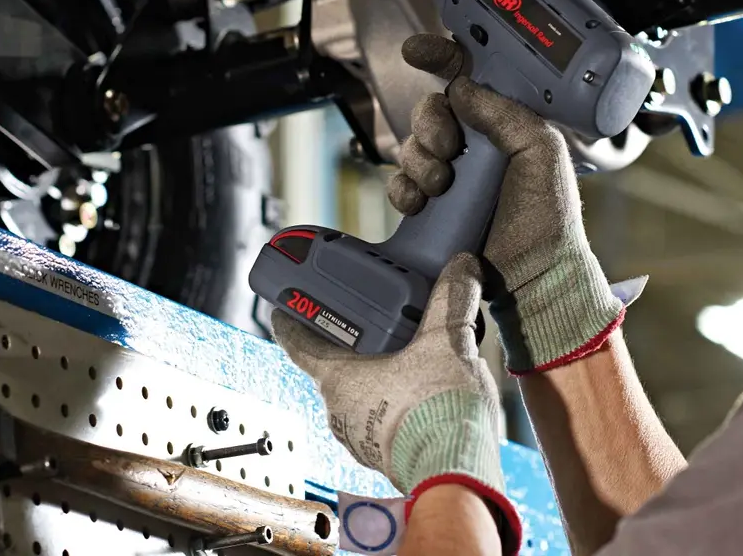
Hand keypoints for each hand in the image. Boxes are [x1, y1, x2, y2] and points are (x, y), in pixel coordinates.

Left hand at [273, 253, 520, 552]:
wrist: (458, 476)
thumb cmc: (439, 412)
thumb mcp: (448, 341)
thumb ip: (453, 298)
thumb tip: (461, 267)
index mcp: (338, 380)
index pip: (298, 344)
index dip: (288, 321)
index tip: (281, 308)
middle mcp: (339, 412)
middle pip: (331, 369)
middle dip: (349, 346)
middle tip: (368, 322)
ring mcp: (359, 440)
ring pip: (358, 397)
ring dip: (376, 377)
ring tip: (406, 356)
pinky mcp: (386, 458)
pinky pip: (380, 422)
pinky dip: (394, 404)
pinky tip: (423, 393)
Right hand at [387, 34, 643, 374]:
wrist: (535, 274)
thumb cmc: (549, 216)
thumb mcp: (542, 151)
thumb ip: (506, 113)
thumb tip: (463, 87)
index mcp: (505, 121)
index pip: (468, 75)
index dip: (440, 56)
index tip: (416, 51)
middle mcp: (475, 142)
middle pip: (430, 109)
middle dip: (430, 123)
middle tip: (448, 147)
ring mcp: (450, 174)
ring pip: (410, 146)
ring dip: (420, 161)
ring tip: (442, 185)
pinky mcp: (431, 205)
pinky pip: (399, 183)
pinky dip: (403, 189)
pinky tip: (420, 202)